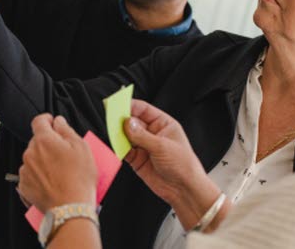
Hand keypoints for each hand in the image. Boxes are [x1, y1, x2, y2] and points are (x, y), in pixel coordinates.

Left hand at [18, 115, 96, 211]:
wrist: (70, 208)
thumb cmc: (78, 179)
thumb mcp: (81, 147)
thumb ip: (66, 129)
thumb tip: (58, 121)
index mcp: (43, 140)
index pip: (39, 121)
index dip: (47, 119)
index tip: (53, 123)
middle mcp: (30, 153)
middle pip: (37, 141)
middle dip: (48, 144)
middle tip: (64, 154)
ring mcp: (25, 170)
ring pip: (33, 158)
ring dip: (43, 160)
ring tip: (59, 172)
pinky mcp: (24, 186)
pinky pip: (30, 175)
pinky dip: (38, 176)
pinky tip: (52, 182)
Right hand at [124, 99, 221, 229]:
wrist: (184, 189)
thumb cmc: (183, 165)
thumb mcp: (162, 146)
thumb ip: (142, 135)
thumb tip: (127, 123)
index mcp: (163, 124)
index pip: (143, 109)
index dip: (130, 105)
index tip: (117, 104)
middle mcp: (152, 133)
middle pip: (132, 121)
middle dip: (121, 120)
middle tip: (111, 118)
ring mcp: (144, 146)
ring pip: (126, 135)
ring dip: (118, 134)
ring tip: (112, 133)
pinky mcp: (137, 159)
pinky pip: (124, 150)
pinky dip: (119, 148)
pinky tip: (116, 146)